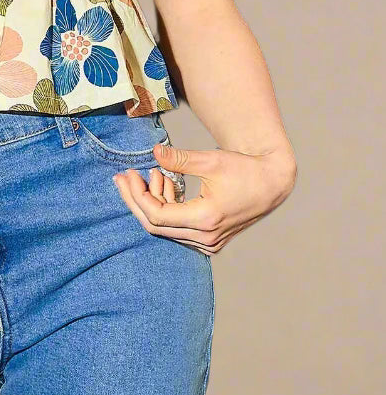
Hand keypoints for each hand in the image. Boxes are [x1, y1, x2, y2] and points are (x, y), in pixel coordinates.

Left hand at [112, 140, 296, 254]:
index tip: (128, 174)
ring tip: (153, 173)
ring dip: (153, 201)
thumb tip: (154, 152)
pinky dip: (168, 206)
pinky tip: (166, 184)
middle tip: (123, 177)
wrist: (271, 183)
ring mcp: (209, 242)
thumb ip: (180, 159)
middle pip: (155, 225)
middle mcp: (206, 237)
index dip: (137, 195)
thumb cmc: (245, 169)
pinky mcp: (210, 240)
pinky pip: (177, 228)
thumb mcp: (211, 160)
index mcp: (206, 219)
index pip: (157, 215)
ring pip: (165, 228)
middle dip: (136, 200)